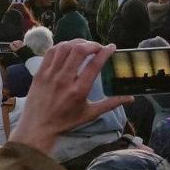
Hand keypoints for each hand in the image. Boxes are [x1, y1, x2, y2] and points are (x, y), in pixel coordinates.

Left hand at [9, 40, 132, 153]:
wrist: (38, 127)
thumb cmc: (66, 121)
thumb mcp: (90, 114)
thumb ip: (111, 103)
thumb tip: (131, 98)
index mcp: (79, 91)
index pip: (94, 64)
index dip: (105, 52)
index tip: (112, 47)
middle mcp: (64, 80)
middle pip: (79, 51)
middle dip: (92, 44)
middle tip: (99, 46)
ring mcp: (50, 75)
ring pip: (65, 48)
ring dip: (77, 42)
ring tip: (85, 45)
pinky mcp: (40, 73)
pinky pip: (51, 52)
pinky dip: (62, 46)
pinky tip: (69, 48)